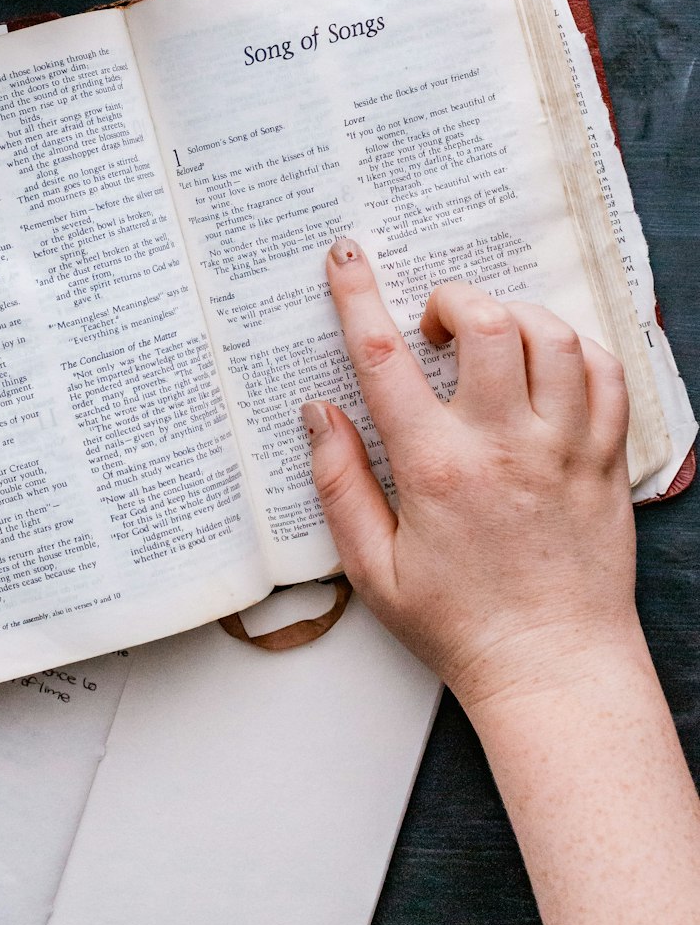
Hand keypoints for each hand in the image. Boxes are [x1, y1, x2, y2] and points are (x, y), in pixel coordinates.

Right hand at [303, 237, 639, 712]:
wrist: (551, 667)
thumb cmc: (459, 625)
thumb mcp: (372, 568)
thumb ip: (339, 483)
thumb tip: (318, 414)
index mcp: (437, 469)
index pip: (385, 359)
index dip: (357, 296)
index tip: (346, 258)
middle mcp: (504, 447)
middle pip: (486, 323)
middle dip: (451, 299)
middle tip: (435, 324)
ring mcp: (564, 449)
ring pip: (551, 336)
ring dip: (514, 317)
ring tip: (491, 342)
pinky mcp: (605, 460)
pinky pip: (606, 373)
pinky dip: (576, 350)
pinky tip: (548, 365)